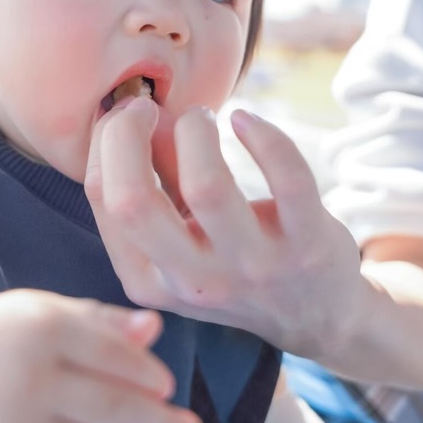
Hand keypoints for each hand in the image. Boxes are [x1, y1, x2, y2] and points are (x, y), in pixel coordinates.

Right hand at [0, 289, 200, 422]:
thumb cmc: (0, 336)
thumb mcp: (44, 312)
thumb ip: (100, 321)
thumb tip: (155, 328)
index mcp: (39, 326)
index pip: (109, 351)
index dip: (146, 372)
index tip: (169, 386)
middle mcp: (24, 373)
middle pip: (107, 402)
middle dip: (154, 419)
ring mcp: (10, 420)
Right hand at [84, 96, 365, 356]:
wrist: (316, 315)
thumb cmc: (236, 265)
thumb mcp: (180, 243)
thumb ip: (153, 183)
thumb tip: (129, 113)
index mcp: (150, 279)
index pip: (106, 199)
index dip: (105, 141)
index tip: (125, 116)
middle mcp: (196, 281)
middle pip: (133, 201)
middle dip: (126, 134)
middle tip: (147, 107)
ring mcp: (253, 266)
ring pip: (207, 185)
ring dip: (193, 130)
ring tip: (201, 118)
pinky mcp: (308, 245)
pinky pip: (289, 177)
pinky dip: (264, 137)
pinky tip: (246, 121)